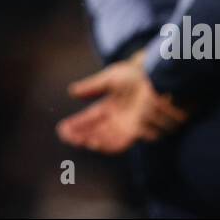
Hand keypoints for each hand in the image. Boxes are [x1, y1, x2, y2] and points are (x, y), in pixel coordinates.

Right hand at [56, 48, 188, 152]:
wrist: (156, 75)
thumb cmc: (135, 74)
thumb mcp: (109, 79)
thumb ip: (92, 87)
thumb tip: (71, 92)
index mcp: (109, 107)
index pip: (89, 120)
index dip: (76, 126)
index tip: (62, 130)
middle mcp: (117, 120)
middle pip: (96, 132)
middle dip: (81, 137)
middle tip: (69, 138)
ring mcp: (126, 127)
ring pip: (106, 141)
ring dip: (93, 142)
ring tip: (81, 142)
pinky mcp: (137, 131)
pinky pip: (120, 143)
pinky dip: (107, 145)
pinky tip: (95, 143)